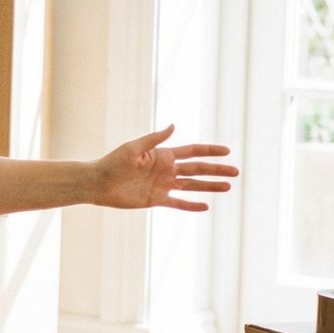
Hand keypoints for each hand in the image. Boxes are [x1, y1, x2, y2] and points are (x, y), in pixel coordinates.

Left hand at [92, 125, 236, 210]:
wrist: (97, 184)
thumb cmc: (112, 163)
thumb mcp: (133, 148)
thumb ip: (154, 139)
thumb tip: (174, 126)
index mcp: (162, 155)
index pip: (192, 151)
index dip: (209, 151)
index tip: (227, 151)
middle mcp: (166, 170)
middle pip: (197, 169)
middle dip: (216, 170)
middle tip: (236, 171)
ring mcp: (162, 185)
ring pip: (192, 186)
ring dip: (209, 187)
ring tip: (228, 187)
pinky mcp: (156, 200)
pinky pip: (178, 203)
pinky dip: (191, 205)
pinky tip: (205, 206)